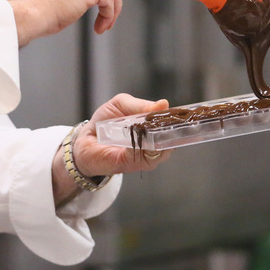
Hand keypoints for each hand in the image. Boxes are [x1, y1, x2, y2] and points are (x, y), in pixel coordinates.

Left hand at [53, 94, 170, 205]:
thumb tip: (163, 104)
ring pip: (162, 150)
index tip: (184, 114)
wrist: (85, 141)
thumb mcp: (121, 104)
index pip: (173, 125)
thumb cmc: (105, 122)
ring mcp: (145, 157)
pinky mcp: (132, 165)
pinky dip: (142, 148)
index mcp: (153, 128)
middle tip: (169, 120)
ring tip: (151, 127)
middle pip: (172, 140)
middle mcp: (154, 145)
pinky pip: (144, 158)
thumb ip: (141, 105)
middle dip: (172, 130)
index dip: (179, 120)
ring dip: (158, 139)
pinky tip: (136, 139)